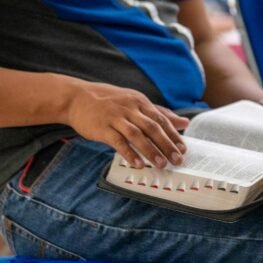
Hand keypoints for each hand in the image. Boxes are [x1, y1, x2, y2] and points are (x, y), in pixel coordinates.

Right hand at [65, 80, 189, 168]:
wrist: (78, 98)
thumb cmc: (110, 102)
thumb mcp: (136, 102)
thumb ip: (160, 113)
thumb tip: (184, 122)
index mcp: (140, 102)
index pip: (162, 119)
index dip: (173, 135)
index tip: (183, 150)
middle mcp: (130, 108)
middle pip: (152, 127)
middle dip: (166, 145)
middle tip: (176, 160)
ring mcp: (116, 118)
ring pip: (137, 135)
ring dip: (150, 150)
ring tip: (161, 164)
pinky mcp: (103, 128)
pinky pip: (118, 142)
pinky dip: (129, 153)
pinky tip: (138, 163)